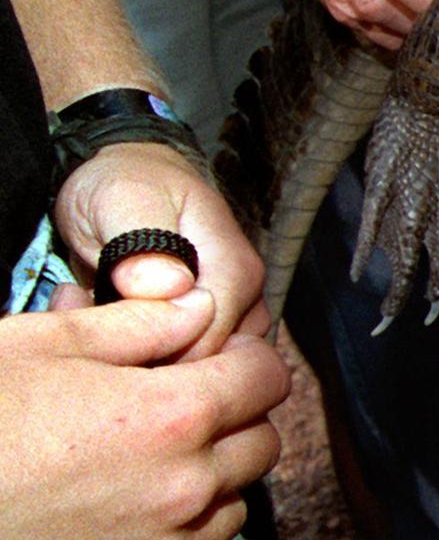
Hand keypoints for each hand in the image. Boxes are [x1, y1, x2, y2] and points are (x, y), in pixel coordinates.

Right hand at [0, 298, 288, 539]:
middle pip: (261, 447)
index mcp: (172, 418)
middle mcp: (184, 492)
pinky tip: (109, 521)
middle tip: (176, 410)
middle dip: (233, 421)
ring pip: (228, 512)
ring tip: (139, 467)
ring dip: (205, 486)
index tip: (217, 360)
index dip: (244, 361)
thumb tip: (200, 307)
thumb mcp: (39, 346)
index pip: (267, 379)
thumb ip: (139, 323)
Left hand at [50, 142, 267, 356]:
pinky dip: (150, 352)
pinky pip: (191, 358)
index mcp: (234, 269)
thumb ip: (142, 243)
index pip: (212, 342)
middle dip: (151, 357)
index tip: (106, 339)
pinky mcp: (211, 323)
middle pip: (211, 361)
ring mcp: (232, 313)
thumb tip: (168, 287)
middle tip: (93, 326)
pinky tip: (116, 329)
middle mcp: (244, 297)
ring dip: (148, 357)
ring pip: (199, 364)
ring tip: (101, 324)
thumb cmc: (125, 182)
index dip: (159, 353)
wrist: (127, 174)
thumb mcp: (121, 199)